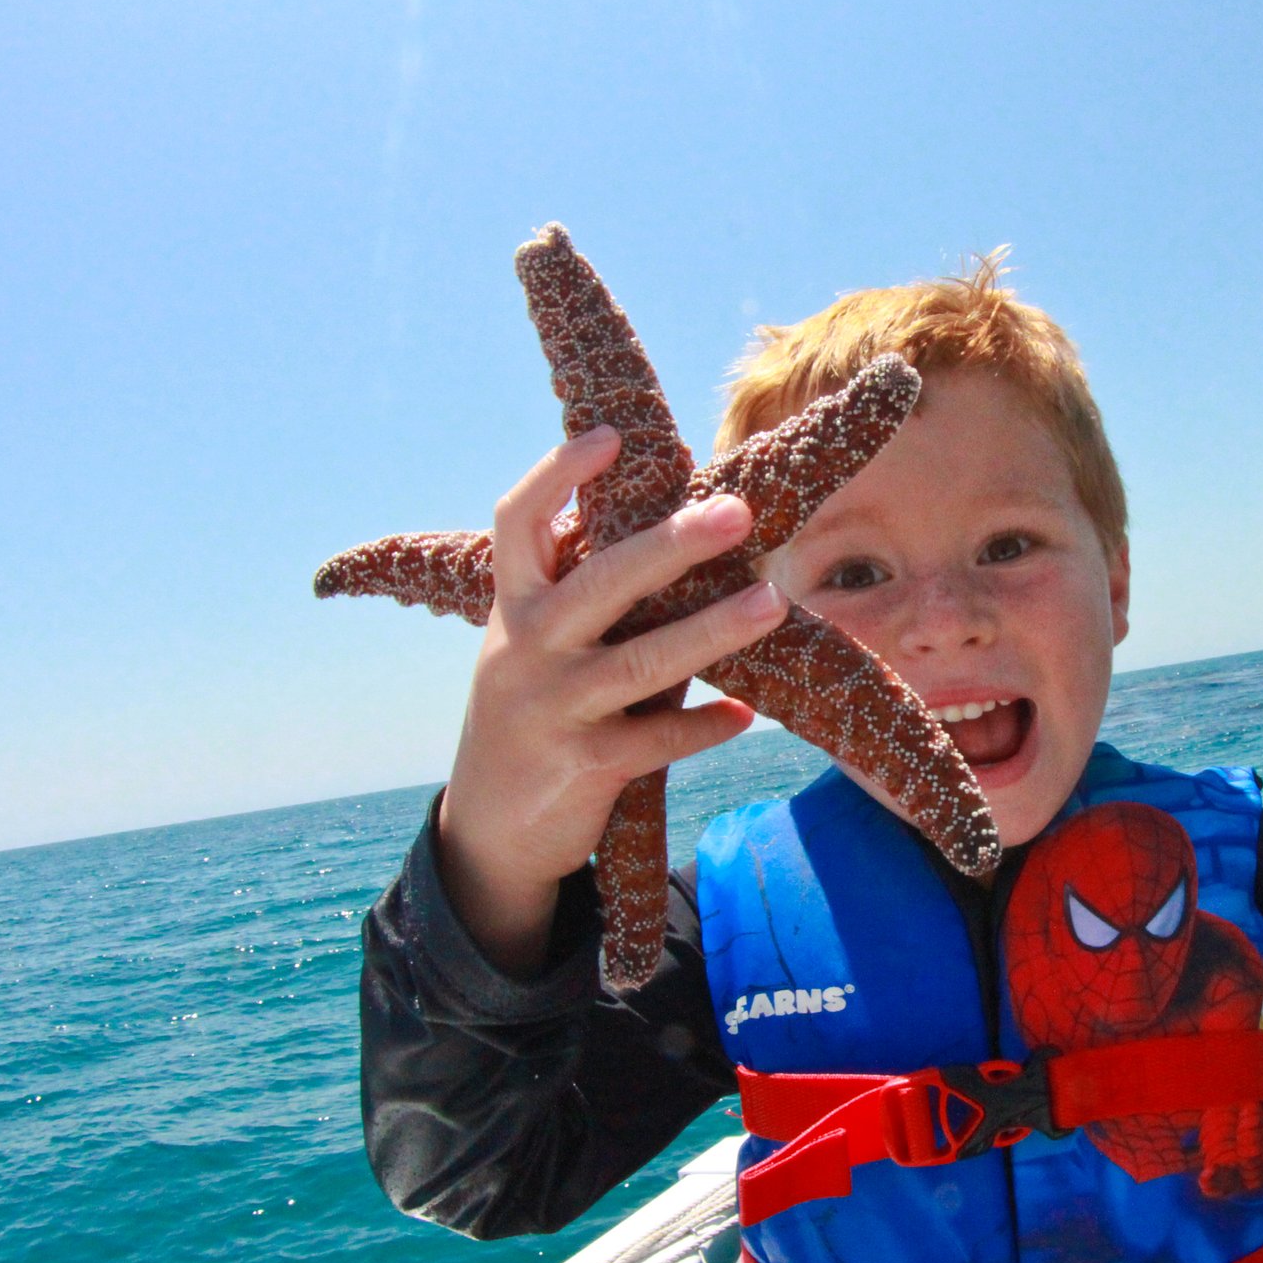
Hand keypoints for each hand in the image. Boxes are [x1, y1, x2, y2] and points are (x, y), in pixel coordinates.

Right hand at [436, 426, 787, 970]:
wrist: (489, 828)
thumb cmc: (536, 707)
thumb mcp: (536, 642)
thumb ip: (585, 589)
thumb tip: (670, 519)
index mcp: (515, 605)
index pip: (519, 522)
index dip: (557, 474)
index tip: (610, 435)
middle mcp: (527, 649)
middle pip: (600, 583)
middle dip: (671, 545)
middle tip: (736, 511)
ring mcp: (552, 709)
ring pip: (640, 663)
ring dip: (713, 631)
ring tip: (772, 601)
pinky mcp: (583, 767)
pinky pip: (654, 742)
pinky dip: (702, 726)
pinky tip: (745, 713)